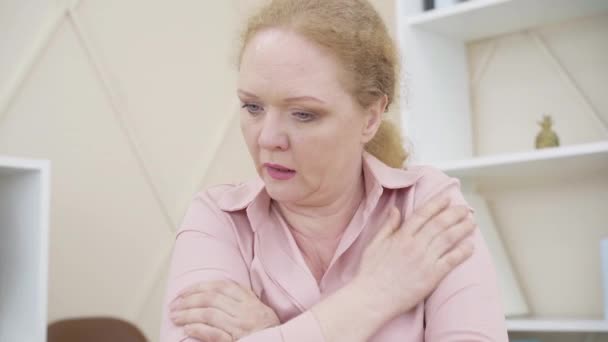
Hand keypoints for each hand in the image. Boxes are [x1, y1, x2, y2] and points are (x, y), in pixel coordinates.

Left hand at [170, 280, 279, 340]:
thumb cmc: (267, 334)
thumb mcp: (260, 312)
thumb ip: (243, 300)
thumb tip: (217, 291)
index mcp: (252, 303)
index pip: (222, 287)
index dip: (200, 286)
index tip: (184, 291)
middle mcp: (246, 313)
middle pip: (211, 298)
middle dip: (188, 299)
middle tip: (174, 304)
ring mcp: (241, 328)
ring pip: (209, 313)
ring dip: (187, 314)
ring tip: (175, 316)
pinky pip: (212, 333)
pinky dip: (197, 329)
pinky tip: (186, 329)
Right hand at [354, 195, 475, 318]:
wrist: (373, 298)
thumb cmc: (370, 273)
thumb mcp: (374, 244)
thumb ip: (387, 226)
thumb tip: (395, 209)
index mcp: (401, 236)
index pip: (423, 214)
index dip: (437, 204)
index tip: (447, 197)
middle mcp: (415, 245)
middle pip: (439, 224)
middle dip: (455, 214)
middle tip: (466, 208)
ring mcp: (425, 260)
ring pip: (448, 239)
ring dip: (462, 229)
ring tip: (472, 222)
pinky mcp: (432, 277)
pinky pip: (451, 261)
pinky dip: (462, 252)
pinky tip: (471, 245)